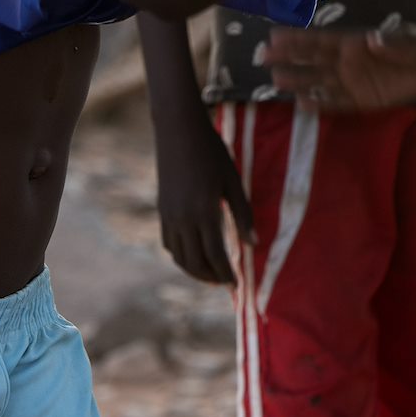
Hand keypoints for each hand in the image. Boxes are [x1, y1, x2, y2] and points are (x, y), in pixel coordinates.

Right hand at [153, 112, 254, 285]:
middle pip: (196, 262)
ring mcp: (169, 216)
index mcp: (205, 212)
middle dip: (211, 277)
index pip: (216, 256)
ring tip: (212, 274)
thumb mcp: (233, 182)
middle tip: (226, 283)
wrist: (179, 131)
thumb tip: (253, 245)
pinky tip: (193, 254)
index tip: (237, 285)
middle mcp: (183, 219)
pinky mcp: (162, 210)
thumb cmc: (212, 152)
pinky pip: (169, 243)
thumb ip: (243, 215)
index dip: (226, 274)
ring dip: (195, 270)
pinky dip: (181, 256)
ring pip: (179, 257)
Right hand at [262, 25, 415, 109]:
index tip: (274, 35)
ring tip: (276, 80)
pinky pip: (336, 103)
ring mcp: (351, 82)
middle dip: (288, 57)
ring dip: (299, 81)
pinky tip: (302, 104)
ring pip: (319, 81)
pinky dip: (320, 104)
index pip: (321, 41)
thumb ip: (391, 43)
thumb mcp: (409, 43)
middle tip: (263, 56)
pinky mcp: (360, 100)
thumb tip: (372, 40)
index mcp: (353, 43)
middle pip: (312, 60)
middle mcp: (346, 61)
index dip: (298, 39)